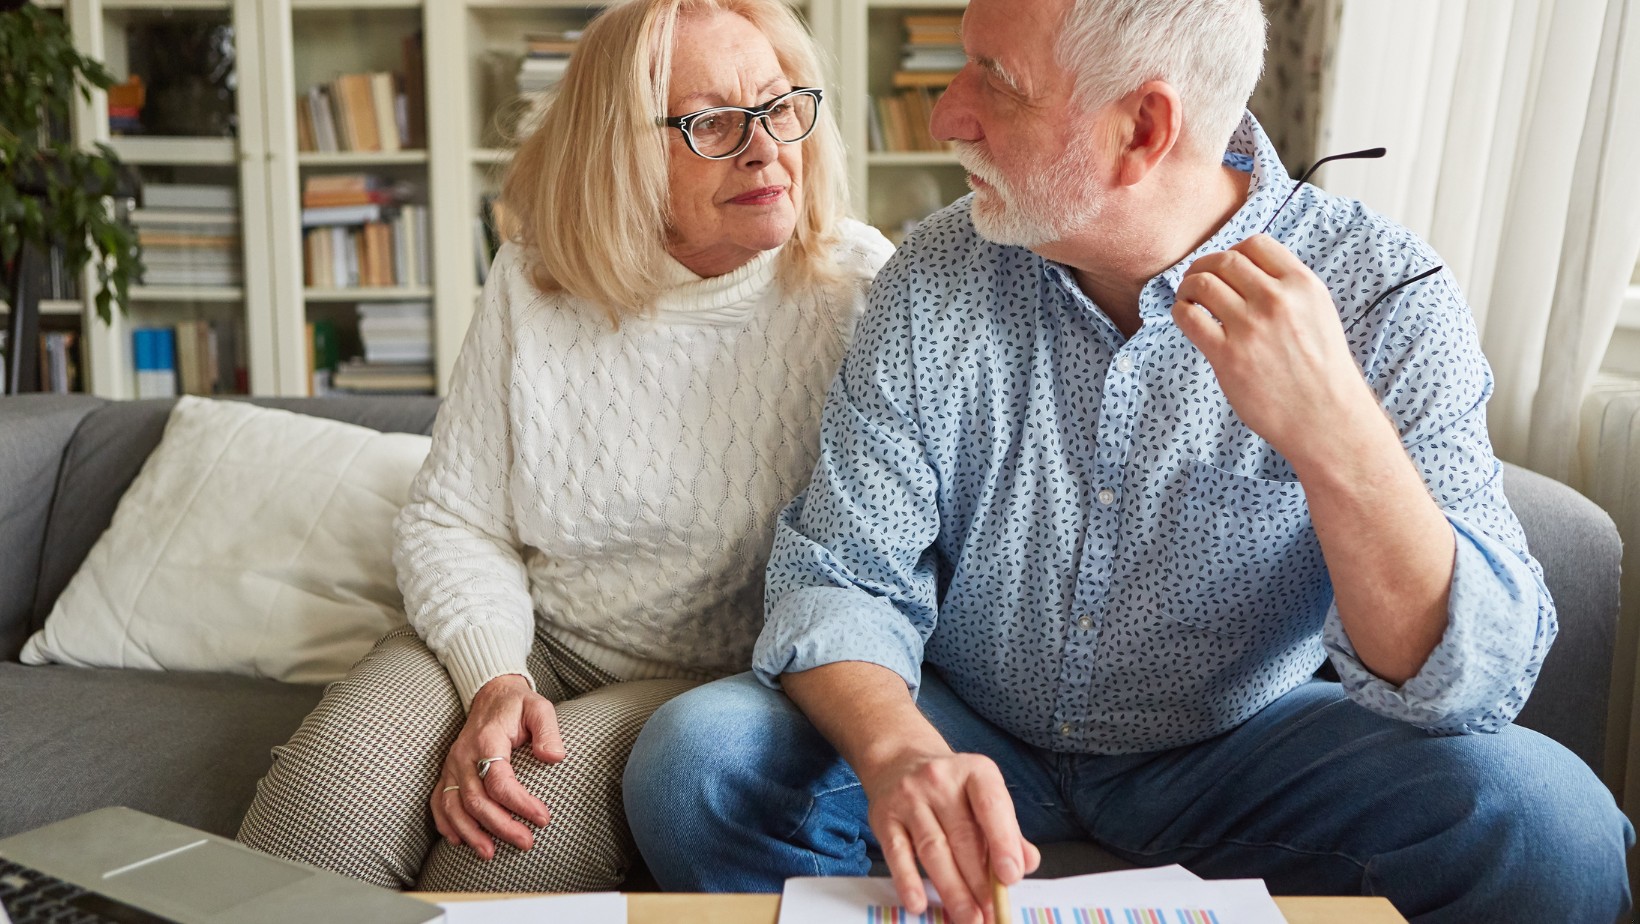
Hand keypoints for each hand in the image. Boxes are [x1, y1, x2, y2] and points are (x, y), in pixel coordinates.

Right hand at [431, 674, 563, 859]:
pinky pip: (439, 801)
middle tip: (526, 842)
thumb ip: (548, 730)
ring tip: (490, 853)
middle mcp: (464, 755)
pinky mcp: (448, 772)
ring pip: (453, 806)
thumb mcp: (539, 707)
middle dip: (501, 826)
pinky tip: (459, 840)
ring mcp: (452, 765)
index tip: (543, 818)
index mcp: (487, 740)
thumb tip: (554, 757)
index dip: (520, 803)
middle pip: (476, 800)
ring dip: (470, 833)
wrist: (491, 695)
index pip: (499, 780)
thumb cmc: (518, 705)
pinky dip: (446, 823)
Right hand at [861, 750, 1039, 923]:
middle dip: (979, 882)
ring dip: (952, 889)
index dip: (1003, 842)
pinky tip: (918, 903)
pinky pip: (897, 853)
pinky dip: (908, 881)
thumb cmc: (951, 787)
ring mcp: (909, 798)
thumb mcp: (983, 796)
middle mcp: (940, 780)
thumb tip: (1026, 863)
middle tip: (991, 913)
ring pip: (933, 849)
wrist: (899, 759)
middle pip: (962, 837)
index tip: (1010, 878)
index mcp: (974, 772)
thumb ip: (1007, 830)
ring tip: (968, 917)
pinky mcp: (884, 817)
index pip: (991, 805)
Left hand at [1172, 234, 1380, 462]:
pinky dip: (1180, 311)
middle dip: (1204, 266)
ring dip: (1188, 286)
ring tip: (1188, 298)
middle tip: (1196, 280)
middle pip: (1225, 261)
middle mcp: (1277, 300)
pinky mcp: (1228, 355)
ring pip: (1202, 284)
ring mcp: (1251, 327)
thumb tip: (1246, 272)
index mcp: (1302, 285)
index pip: (1256, 244)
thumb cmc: (1321, 370)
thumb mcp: (1318, 314)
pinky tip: (1186, 317)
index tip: (1225, 268)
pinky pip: (1189, 317)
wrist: (1325, 417)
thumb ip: (1288, 289)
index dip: (1233, 251)